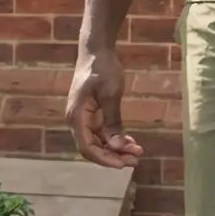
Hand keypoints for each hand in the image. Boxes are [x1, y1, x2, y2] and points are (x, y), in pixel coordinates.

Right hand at [66, 47, 142, 168]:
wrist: (97, 51)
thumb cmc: (102, 69)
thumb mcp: (111, 94)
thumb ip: (112, 121)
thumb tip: (116, 147)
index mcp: (77, 117)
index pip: (87, 148)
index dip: (104, 159)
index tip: (123, 164)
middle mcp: (77, 121)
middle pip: (93, 148)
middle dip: (114, 156)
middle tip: (136, 160)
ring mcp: (84, 119)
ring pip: (99, 142)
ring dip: (117, 149)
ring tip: (137, 151)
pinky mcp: (92, 115)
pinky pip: (103, 133)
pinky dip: (116, 139)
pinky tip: (131, 142)